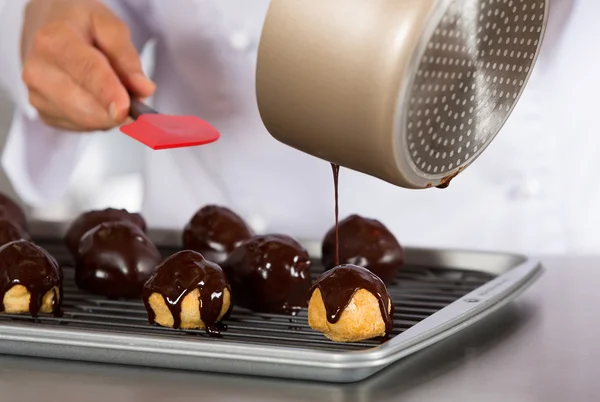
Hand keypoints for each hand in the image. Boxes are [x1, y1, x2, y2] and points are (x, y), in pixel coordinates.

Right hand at [20, 0, 154, 130]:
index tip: (125, 108)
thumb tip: (143, 89)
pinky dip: (99, 118)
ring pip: (88, 121)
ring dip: (110, 113)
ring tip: (110, 86)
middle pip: (85, 106)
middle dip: (118, 108)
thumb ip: (128, 57)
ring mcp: (38, 96)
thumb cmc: (79, 24)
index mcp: (54, 40)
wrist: (46, 26)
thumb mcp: (110, 26)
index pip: (85, 71)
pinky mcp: (45, 115)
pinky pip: (83, 128)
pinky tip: (95, 97)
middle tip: (134, 95)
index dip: (107, 92)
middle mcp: (39, 70)